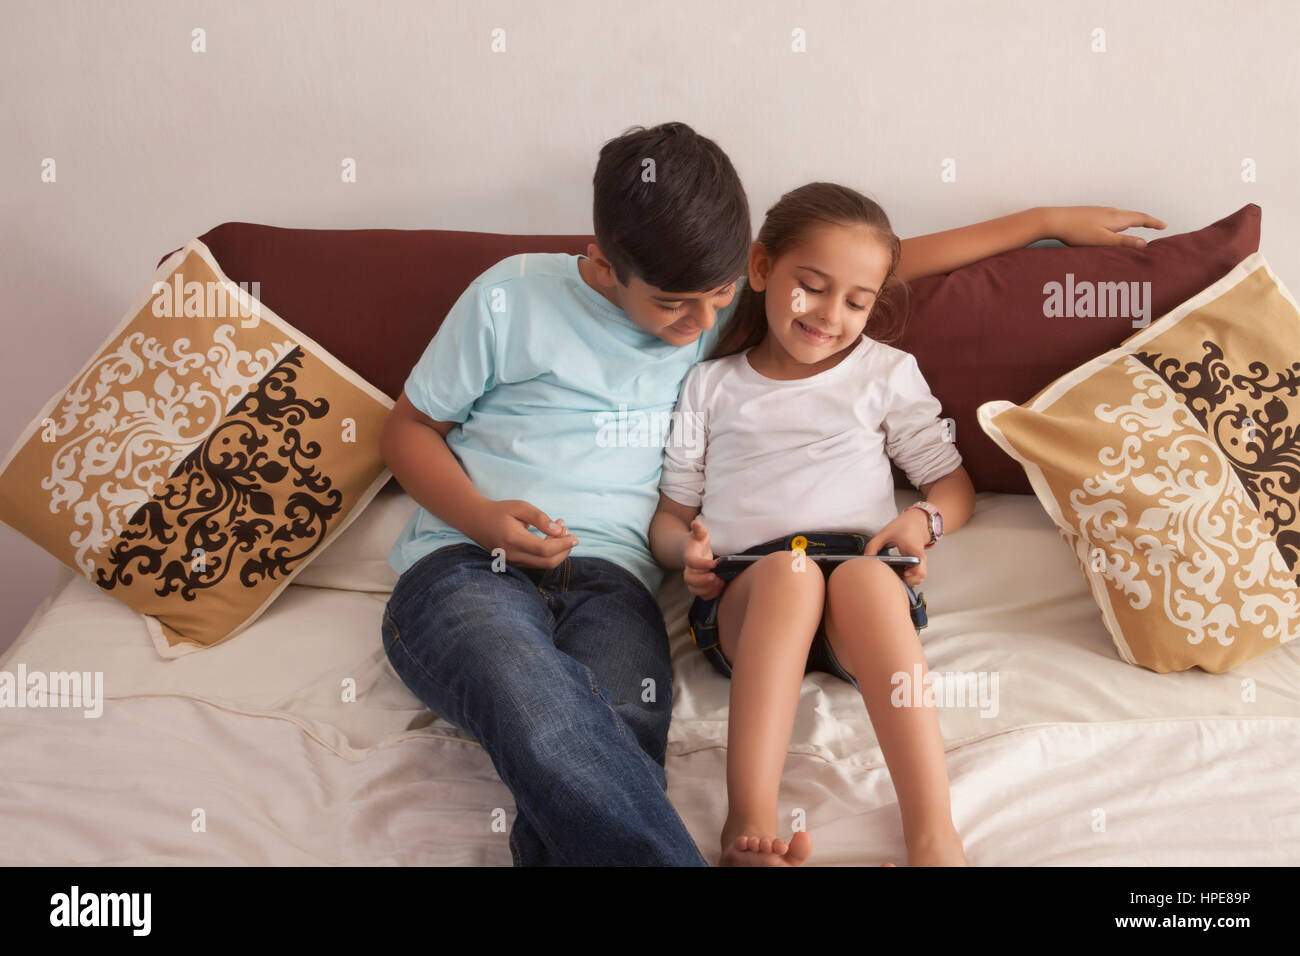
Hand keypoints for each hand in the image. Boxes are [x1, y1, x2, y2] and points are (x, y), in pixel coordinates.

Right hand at [467, 499, 577, 568]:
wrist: (477, 521)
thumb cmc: (500, 511)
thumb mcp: (520, 507)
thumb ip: (540, 518)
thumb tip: (559, 531)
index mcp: (514, 540)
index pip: (544, 550)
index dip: (563, 545)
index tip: (574, 536)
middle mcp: (513, 555)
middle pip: (548, 562)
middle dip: (564, 549)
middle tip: (568, 531)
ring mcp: (514, 562)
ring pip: (544, 565)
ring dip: (558, 551)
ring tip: (559, 529)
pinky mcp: (516, 564)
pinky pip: (538, 563)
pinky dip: (549, 553)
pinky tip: (550, 537)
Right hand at [683, 518, 722, 598]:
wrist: (694, 551)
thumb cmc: (698, 542)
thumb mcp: (700, 533)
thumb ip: (699, 529)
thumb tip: (695, 523)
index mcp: (689, 556)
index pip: (691, 562)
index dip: (701, 564)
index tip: (714, 563)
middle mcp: (689, 570)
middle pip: (689, 580)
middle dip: (702, 581)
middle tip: (715, 577)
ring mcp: (693, 579)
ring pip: (694, 590)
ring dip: (707, 589)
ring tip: (719, 582)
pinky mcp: (699, 586)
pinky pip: (701, 595)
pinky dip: (710, 594)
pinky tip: (720, 587)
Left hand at [864, 510, 929, 587]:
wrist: (916, 521)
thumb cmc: (903, 526)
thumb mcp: (886, 533)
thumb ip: (874, 545)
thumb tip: (866, 559)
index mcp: (914, 551)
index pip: (919, 570)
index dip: (911, 575)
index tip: (902, 574)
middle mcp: (920, 559)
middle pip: (919, 577)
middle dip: (907, 580)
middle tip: (893, 575)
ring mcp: (920, 562)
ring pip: (918, 578)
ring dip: (907, 579)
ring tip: (894, 573)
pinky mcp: (917, 563)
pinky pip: (915, 574)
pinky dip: (908, 576)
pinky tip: (897, 571)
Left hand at [1041, 206, 1166, 248]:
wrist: (1055, 220)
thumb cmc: (1077, 232)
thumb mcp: (1103, 240)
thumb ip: (1124, 242)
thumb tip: (1145, 243)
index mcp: (1117, 218)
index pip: (1141, 219)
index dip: (1154, 223)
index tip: (1164, 226)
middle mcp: (1111, 211)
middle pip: (1133, 215)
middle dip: (1146, 220)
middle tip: (1157, 225)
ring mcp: (1101, 211)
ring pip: (1123, 215)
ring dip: (1134, 220)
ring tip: (1140, 226)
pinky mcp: (1092, 214)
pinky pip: (1113, 216)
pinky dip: (1121, 221)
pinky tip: (1115, 226)